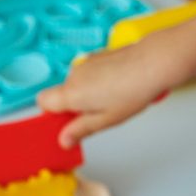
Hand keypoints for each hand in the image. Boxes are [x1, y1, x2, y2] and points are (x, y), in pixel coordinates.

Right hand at [37, 37, 183, 147]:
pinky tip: (118, 87)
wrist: (153, 63)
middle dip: (74, 107)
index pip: (42, 102)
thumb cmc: (133, 90)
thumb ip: (80, 130)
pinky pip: (88, 74)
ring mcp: (85, 63)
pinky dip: (97, 82)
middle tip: (98, 116)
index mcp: (71, 93)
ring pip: (77, 84)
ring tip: (114, 101)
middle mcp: (73, 75)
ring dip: (88, 95)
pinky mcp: (96, 56)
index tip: (68, 124)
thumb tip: (64, 140)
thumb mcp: (106, 120)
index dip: (52, 115)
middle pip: (61, 94)